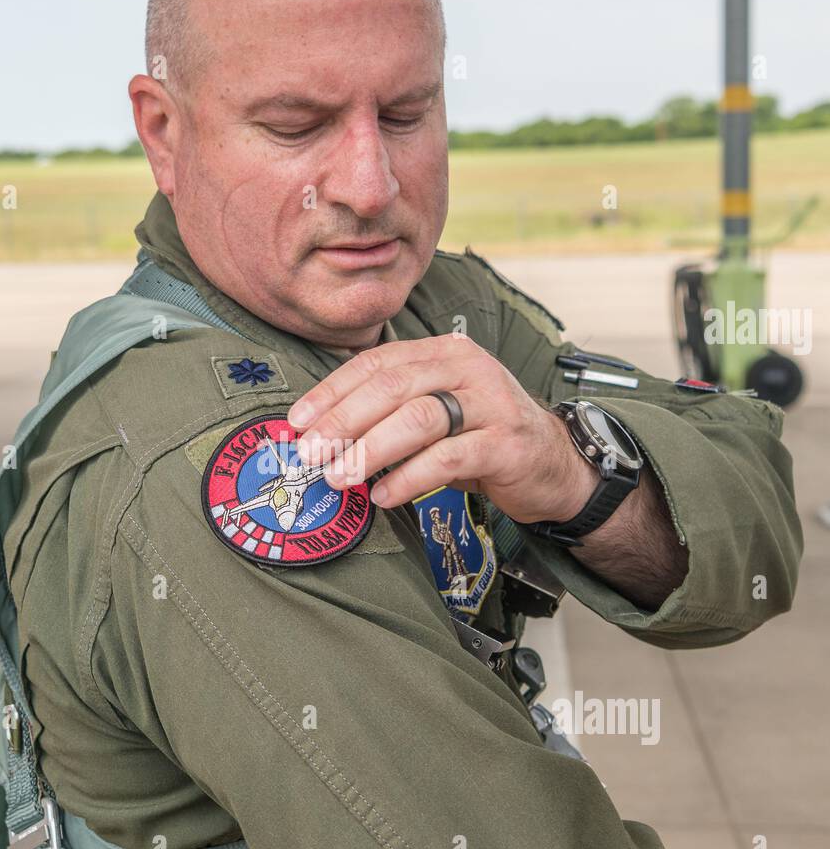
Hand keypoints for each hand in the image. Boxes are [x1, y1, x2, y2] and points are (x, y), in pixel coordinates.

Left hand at [288, 333, 594, 522]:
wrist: (552, 465)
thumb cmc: (480, 438)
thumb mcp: (436, 413)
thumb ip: (388, 413)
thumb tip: (320, 435)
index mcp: (443, 352)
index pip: (376, 364)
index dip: (331, 392)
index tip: (297, 422)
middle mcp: (468, 368)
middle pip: (391, 388)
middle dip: (343, 422)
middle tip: (311, 455)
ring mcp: (491, 403)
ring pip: (418, 418)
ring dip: (370, 450)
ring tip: (340, 478)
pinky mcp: (506, 444)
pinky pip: (448, 458)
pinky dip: (409, 478)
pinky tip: (384, 496)